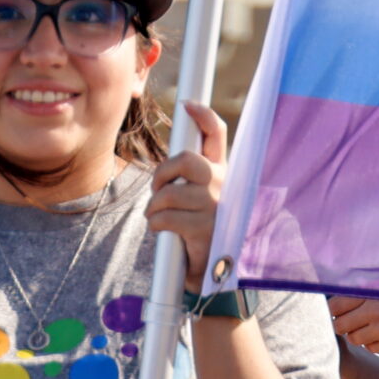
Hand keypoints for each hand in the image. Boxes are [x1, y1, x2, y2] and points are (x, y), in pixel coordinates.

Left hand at [144, 101, 227, 289]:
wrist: (215, 274)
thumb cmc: (203, 231)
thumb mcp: (201, 200)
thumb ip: (190, 180)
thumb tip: (170, 163)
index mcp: (223, 174)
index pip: (218, 136)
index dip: (203, 116)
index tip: (187, 104)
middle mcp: (224, 185)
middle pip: (185, 160)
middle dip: (162, 173)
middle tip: (158, 189)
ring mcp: (216, 207)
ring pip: (168, 193)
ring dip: (155, 208)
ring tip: (160, 218)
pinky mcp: (204, 229)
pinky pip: (164, 217)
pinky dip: (156, 225)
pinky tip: (163, 232)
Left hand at [331, 295, 378, 356]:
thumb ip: (367, 291)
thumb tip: (337, 299)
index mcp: (372, 294)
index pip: (334, 306)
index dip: (333, 310)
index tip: (339, 310)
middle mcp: (375, 314)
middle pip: (339, 326)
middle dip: (342, 325)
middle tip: (353, 321)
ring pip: (354, 340)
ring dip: (359, 335)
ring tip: (374, 326)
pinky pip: (372, 349)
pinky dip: (374, 343)